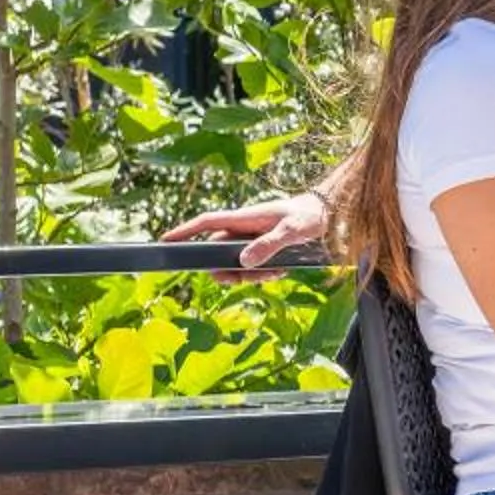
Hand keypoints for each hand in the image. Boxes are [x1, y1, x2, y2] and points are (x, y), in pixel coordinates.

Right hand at [161, 192, 330, 280]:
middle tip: (241, 280)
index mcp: (245, 217)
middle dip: (228, 270)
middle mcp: (244, 229)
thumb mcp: (292, 231)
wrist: (330, 214)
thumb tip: (243, 261)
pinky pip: (254, 268)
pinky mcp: (264, 250)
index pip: (207, 223)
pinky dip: (264, 275)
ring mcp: (253, 240)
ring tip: (274, 273)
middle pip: (219, 253)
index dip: (185, 231)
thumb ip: (269, 245)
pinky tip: (281, 271)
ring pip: (237, 264)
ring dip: (250, 276)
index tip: (165, 241)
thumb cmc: (309, 216)